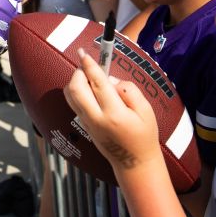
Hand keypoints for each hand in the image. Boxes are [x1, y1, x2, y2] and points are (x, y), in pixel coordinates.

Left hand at [62, 49, 160, 174]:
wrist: (134, 163)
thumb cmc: (144, 135)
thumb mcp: (146, 110)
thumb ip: (128, 90)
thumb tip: (109, 79)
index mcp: (114, 114)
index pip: (97, 83)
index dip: (90, 66)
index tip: (83, 53)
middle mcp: (96, 118)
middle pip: (76, 88)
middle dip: (79, 72)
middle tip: (88, 66)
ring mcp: (87, 123)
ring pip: (70, 96)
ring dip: (76, 82)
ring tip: (90, 79)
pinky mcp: (84, 126)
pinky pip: (74, 104)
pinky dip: (77, 92)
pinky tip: (91, 92)